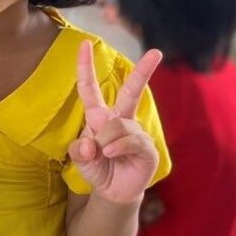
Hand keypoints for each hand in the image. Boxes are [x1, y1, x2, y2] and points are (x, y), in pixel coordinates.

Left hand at [68, 40, 161, 203]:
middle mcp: (119, 118)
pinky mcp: (147, 148)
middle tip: (156, 52)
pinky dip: (117, 147)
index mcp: (99, 116)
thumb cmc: (96, 168)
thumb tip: (90, 143)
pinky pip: (131, 139)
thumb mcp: (80, 159)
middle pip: (130, 90)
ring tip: (104, 154)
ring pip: (119, 124)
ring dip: (106, 141)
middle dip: (144, 71)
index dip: (86, 66)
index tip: (84, 43)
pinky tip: (112, 154)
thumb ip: (78, 150)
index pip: (90, 88)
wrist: (112, 192)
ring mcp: (135, 132)